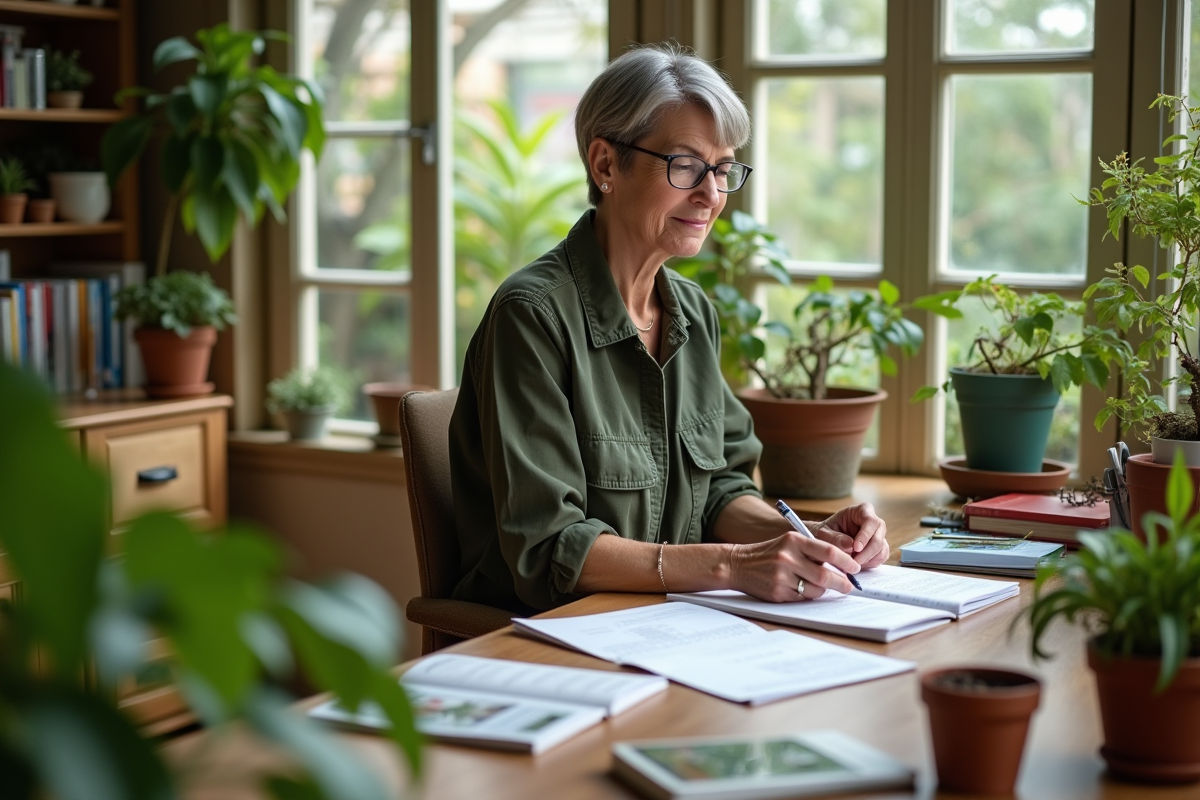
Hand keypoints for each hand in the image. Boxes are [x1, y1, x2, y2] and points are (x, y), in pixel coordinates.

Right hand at [727, 532, 861, 601]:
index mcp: (793, 540)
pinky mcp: (777, 593)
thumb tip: (843, 563)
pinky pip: (803, 598)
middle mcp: (787, 557)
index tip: (855, 568)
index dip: (846, 561)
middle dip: (842, 583)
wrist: (737, 564)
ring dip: (823, 590)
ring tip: (821, 586)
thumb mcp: (788, 542)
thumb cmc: (768, 553)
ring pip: (816, 589)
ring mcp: (781, 577)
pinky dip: (807, 595)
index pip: (828, 551)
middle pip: (825, 575)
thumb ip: (812, 550)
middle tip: (849, 586)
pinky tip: (802, 589)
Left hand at [814, 502, 888, 568]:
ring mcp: (879, 535)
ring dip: (867, 560)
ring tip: (850, 563)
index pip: (870, 520)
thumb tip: (850, 545)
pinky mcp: (880, 548)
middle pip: (878, 537)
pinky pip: (880, 558)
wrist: (826, 541)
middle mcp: (874, 522)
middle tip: (853, 562)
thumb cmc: (825, 532)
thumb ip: (835, 538)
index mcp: (861, 511)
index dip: (865, 535)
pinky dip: (869, 564)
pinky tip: (856, 564)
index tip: (856, 548)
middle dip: (866, 553)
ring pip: (881, 549)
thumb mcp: (823, 532)